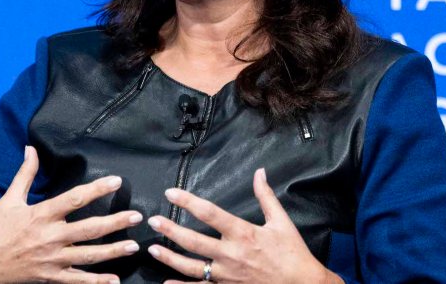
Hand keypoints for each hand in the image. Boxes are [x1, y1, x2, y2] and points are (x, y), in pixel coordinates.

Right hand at [0, 145, 141, 283]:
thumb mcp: (7, 200)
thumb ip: (24, 174)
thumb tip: (30, 149)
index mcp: (40, 215)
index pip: (75, 199)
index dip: (97, 189)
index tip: (117, 181)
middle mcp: (49, 237)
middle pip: (89, 229)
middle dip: (115, 222)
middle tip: (136, 216)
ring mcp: (51, 260)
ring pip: (88, 256)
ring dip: (113, 251)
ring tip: (133, 246)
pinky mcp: (49, 278)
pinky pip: (77, 281)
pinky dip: (96, 282)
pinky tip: (114, 280)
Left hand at [145, 168, 343, 283]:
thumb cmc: (292, 253)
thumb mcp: (281, 221)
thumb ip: (266, 196)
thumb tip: (259, 172)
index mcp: (243, 233)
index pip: (209, 213)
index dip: (187, 201)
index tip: (171, 193)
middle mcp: (231, 254)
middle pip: (193, 241)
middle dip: (170, 230)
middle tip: (153, 220)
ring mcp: (227, 275)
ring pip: (192, 267)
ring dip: (170, 257)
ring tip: (153, 248)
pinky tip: (167, 283)